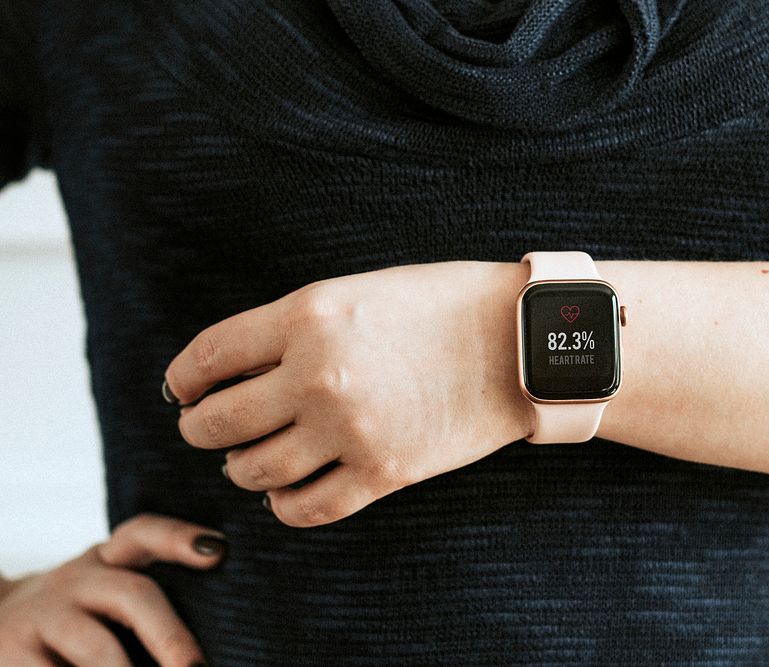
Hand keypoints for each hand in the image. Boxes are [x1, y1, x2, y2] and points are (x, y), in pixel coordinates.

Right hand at [0, 512, 225, 665]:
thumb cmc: (75, 620)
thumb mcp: (104, 597)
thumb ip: (147, 609)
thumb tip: (199, 654)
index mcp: (108, 560)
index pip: (145, 533)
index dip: (179, 538)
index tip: (218, 549)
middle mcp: (77, 579)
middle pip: (134, 595)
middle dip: (171, 636)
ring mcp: (42, 615)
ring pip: (96, 647)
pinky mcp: (11, 652)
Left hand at [164, 260, 533, 527]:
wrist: (521, 341)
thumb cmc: (443, 304)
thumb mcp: (358, 293)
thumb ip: (294, 328)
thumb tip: (236, 369)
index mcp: (308, 316)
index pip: (206, 358)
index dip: (182, 380)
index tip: (183, 391)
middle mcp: (318, 375)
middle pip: (216, 422)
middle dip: (200, 428)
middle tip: (207, 428)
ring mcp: (351, 429)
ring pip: (253, 470)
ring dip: (239, 469)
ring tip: (248, 460)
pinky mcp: (384, 473)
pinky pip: (306, 508)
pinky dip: (283, 505)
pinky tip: (287, 491)